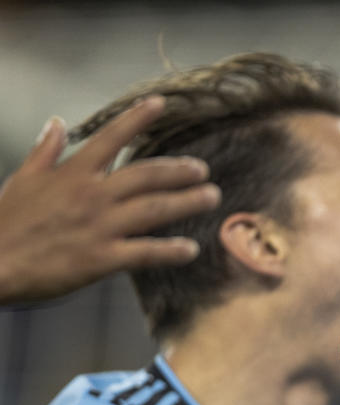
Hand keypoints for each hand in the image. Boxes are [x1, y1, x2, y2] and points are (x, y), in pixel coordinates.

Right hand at [0, 96, 220, 304]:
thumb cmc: (6, 223)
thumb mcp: (23, 179)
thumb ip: (45, 151)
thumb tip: (55, 121)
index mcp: (72, 173)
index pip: (110, 137)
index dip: (137, 118)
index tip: (160, 104)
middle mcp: (91, 195)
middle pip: (146, 175)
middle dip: (179, 170)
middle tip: (203, 169)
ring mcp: (99, 226)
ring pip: (154, 209)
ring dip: (187, 201)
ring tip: (211, 196)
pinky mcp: (101, 258)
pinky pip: (144, 252)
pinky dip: (170, 251)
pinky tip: (190, 249)